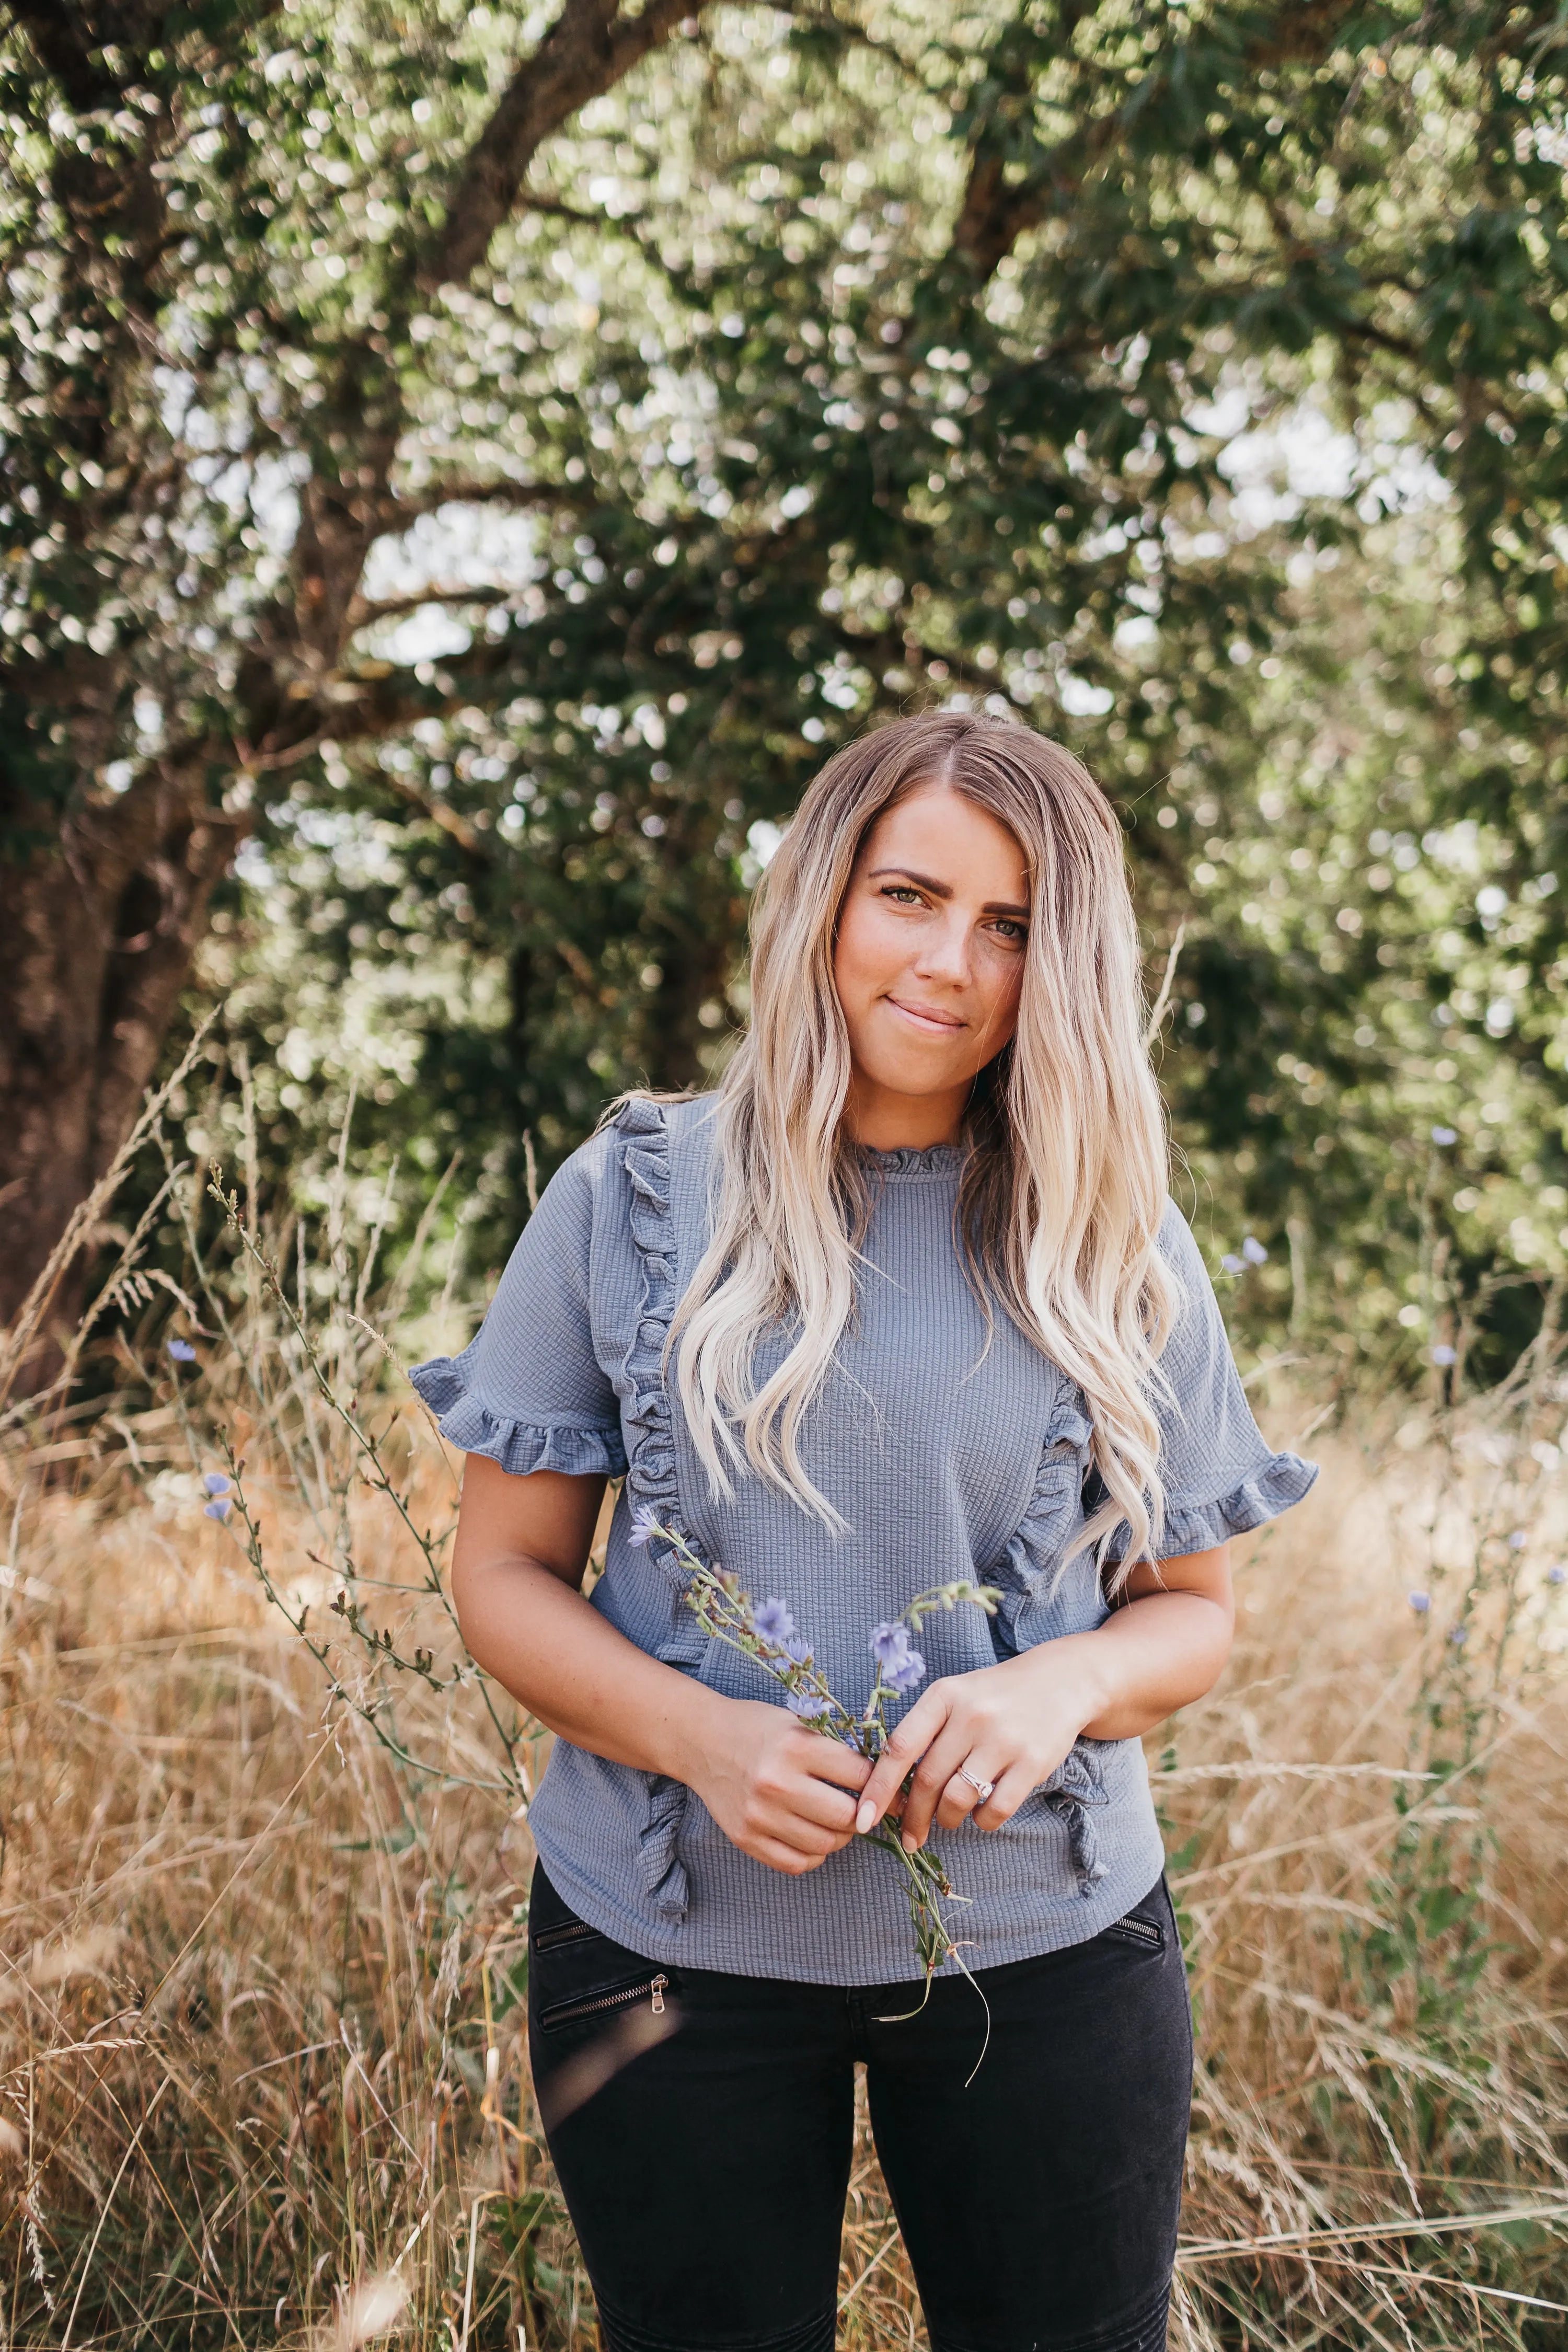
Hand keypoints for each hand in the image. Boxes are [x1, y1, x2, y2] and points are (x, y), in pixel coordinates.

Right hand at [684, 1696, 872, 1876]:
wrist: (701, 1741)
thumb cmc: (756, 1728)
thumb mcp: (797, 1723)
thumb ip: (834, 1752)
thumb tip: (882, 1783)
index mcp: (795, 1747)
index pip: (860, 1775)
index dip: (882, 1784)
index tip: (890, 1789)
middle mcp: (776, 1782)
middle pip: (846, 1816)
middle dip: (864, 1815)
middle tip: (864, 1808)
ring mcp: (759, 1815)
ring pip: (825, 1844)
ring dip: (841, 1837)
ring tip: (838, 1822)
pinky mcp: (745, 1838)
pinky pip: (796, 1863)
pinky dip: (814, 1854)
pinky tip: (813, 1836)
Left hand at [853, 1641, 1101, 1849]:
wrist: (1060, 1682)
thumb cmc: (994, 1697)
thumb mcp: (955, 1698)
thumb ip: (925, 1734)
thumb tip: (890, 1790)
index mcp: (944, 1696)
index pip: (899, 1747)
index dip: (877, 1788)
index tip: (863, 1819)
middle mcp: (971, 1715)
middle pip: (928, 1780)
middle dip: (913, 1816)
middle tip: (910, 1835)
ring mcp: (1003, 1739)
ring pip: (958, 1798)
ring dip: (946, 1819)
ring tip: (948, 1818)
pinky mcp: (1032, 1762)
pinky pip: (995, 1809)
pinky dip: (982, 1822)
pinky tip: (980, 1814)